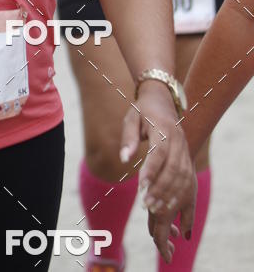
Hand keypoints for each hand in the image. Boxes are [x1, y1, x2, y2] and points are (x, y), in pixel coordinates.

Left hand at [119, 81, 196, 262]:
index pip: (159, 151)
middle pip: (174, 168)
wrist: (164, 101)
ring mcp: (186, 151)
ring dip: (172, 196)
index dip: (152, 170)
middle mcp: (178, 141)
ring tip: (157, 212)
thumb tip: (124, 158)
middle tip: (146, 205)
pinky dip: (182, 197)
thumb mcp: (131, 117)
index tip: (141, 187)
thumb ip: (128, 137)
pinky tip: (173, 211)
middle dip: (162, 188)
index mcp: (163, 128)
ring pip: (184, 177)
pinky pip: (189, 181)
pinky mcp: (188, 159)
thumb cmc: (142, 110)